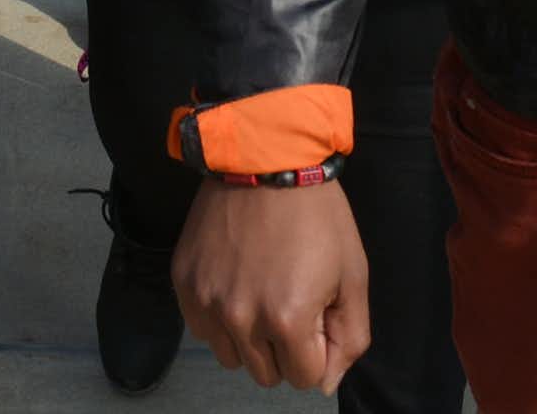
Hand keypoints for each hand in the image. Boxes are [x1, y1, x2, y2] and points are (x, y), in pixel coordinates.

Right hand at [173, 178, 370, 390]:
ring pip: (232, 356)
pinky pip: (201, 328)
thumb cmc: (315, 213)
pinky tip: (234, 280)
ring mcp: (207, 299)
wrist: (264, 155)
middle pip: (267, 374)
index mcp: (287, 319)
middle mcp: (240, 317)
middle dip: (284, 347)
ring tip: (259, 290)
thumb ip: (350, 338)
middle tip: (288, 296)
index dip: (317, 345)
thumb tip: (324, 381)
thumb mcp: (353, 275)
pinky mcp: (184, 280)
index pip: (305, 378)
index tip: (315, 307)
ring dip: (248, 337)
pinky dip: (219, 316)